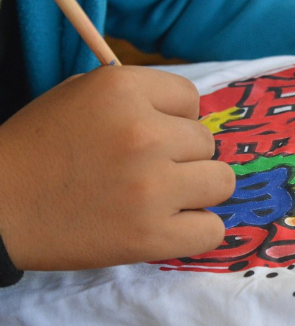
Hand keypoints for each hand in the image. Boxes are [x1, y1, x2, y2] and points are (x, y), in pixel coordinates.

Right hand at [0, 66, 234, 270]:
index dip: (174, 119)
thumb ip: (142, 98)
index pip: (191, 99)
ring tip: (164, 197)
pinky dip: (197, 230)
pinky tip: (172, 226)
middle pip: (207, 142)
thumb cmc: (42, 147)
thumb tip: (194, 119)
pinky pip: (212, 230)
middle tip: (148, 170)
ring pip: (220, 181)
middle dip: (183, 155)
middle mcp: (143, 133)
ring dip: (198, 190)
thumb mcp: (85, 95)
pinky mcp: (150, 236)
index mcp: (123, 89)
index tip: (152, 136)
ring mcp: (150, 187)